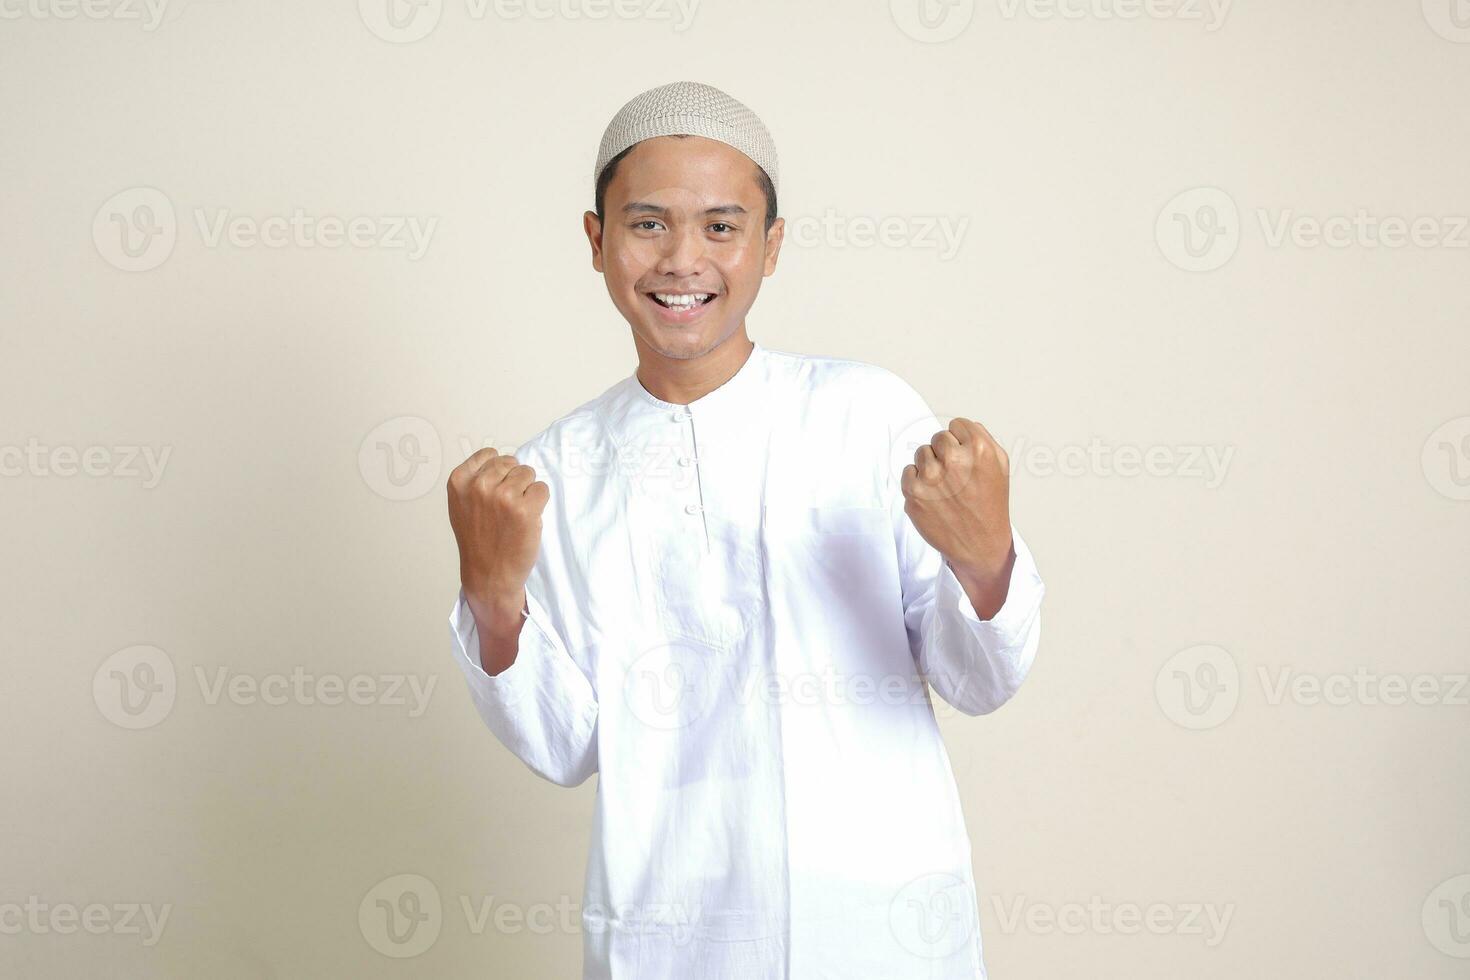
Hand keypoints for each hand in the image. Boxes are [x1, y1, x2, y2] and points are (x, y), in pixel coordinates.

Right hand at [446, 448, 548, 612]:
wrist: (489, 575)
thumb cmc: (478, 541)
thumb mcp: (462, 505)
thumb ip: (475, 480)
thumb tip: (501, 460)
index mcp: (460, 481)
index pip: (490, 455)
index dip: (498, 472)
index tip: (494, 492)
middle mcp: (479, 485)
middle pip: (511, 463)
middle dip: (513, 480)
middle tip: (505, 508)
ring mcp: (502, 496)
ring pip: (528, 473)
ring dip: (527, 491)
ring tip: (514, 514)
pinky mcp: (525, 509)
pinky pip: (542, 489)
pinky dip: (539, 503)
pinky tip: (526, 520)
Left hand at [900, 417, 1014, 612]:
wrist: (980, 545)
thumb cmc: (990, 505)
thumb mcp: (1000, 466)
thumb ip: (982, 439)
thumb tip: (958, 427)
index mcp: (979, 449)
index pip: (957, 425)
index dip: (962, 442)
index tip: (966, 459)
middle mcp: (954, 460)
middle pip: (938, 437)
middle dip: (945, 453)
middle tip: (956, 475)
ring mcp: (931, 477)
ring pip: (921, 453)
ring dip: (931, 466)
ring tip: (946, 487)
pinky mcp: (914, 493)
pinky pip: (908, 471)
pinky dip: (917, 482)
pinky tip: (934, 496)